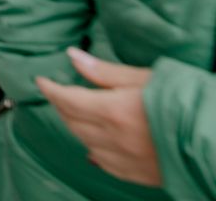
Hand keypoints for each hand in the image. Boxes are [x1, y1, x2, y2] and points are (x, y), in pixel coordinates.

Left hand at [36, 49, 161, 187]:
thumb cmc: (192, 101)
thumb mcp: (149, 77)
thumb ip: (107, 72)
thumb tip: (73, 57)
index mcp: (114, 112)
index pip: (67, 100)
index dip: (51, 89)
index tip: (41, 80)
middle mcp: (115, 139)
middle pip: (73, 122)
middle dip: (60, 106)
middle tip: (56, 92)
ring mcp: (128, 161)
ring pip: (86, 144)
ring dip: (74, 128)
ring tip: (72, 113)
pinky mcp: (143, 175)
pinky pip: (107, 165)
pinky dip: (94, 153)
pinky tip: (93, 149)